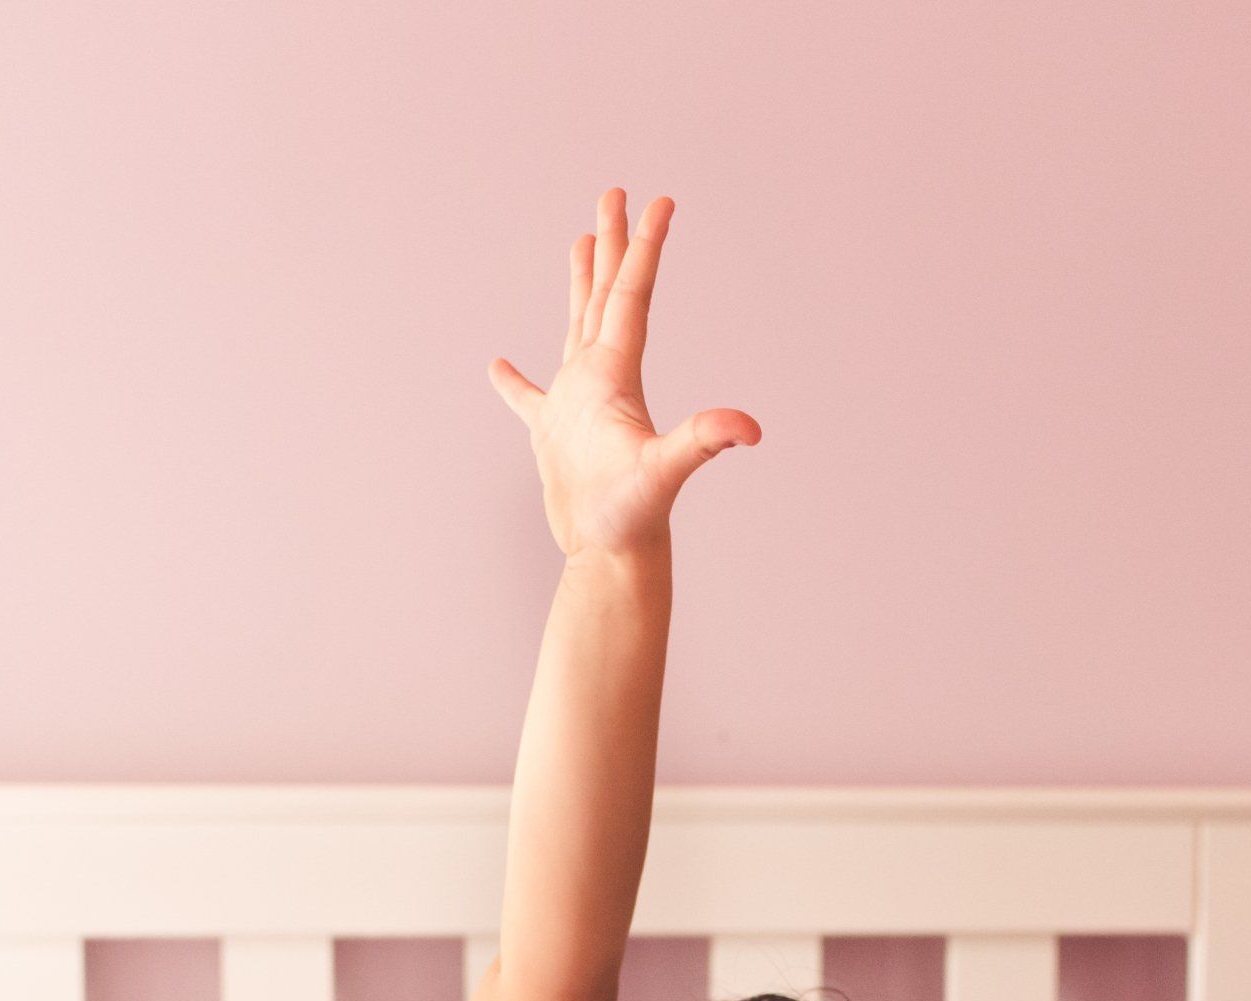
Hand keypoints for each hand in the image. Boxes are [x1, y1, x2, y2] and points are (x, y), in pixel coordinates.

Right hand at [490, 188, 760, 557]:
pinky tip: (499, 365)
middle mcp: (602, 379)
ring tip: (579, 241)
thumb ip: (704, 441)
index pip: (633, 297)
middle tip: (614, 193)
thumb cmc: (635, 517)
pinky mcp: (553, 436)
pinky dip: (514, 383)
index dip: (645, 248)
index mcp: (620, 374)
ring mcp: (577, 405)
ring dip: (580, 284)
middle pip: (608, 295)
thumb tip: (751, 429)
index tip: (658, 201)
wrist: (612, 556)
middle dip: (612, 244)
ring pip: (577, 326)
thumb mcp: (664, 470)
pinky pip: (529, 399)